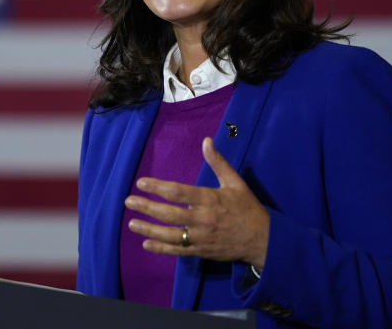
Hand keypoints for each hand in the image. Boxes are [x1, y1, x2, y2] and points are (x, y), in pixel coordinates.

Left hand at [124, 137, 269, 269]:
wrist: (262, 240)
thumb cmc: (247, 208)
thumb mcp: (235, 182)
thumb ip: (218, 162)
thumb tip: (206, 141)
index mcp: (210, 199)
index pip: (178, 192)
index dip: (157, 187)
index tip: (141, 183)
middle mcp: (203, 219)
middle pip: (169, 214)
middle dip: (147, 207)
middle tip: (128, 201)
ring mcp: (201, 238)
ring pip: (170, 235)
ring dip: (149, 229)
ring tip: (132, 223)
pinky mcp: (202, 251)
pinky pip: (178, 250)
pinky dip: (161, 248)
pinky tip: (146, 244)